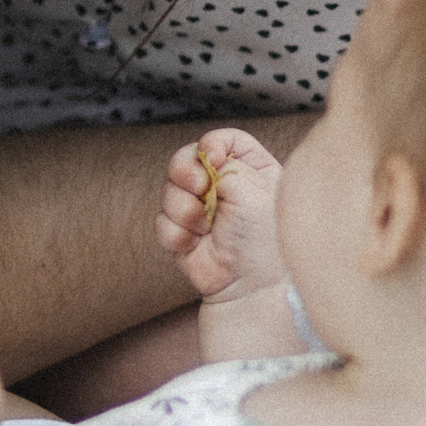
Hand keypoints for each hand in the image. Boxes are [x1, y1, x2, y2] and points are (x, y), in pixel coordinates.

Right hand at [156, 125, 287, 306]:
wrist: (252, 285)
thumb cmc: (264, 238)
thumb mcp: (253, 188)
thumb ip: (225, 165)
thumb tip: (201, 160)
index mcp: (251, 170)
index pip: (223, 140)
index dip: (211, 144)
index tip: (213, 158)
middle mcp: (224, 187)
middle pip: (186, 159)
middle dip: (185, 172)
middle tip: (199, 187)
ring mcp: (201, 210)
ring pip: (169, 191)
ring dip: (184, 209)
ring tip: (206, 227)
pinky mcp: (183, 234)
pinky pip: (161, 222)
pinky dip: (176, 233)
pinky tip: (195, 245)